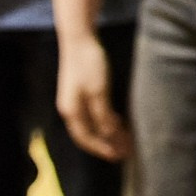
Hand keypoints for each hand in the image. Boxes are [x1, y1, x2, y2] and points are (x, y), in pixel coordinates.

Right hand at [56, 32, 131, 160]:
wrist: (79, 38)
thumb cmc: (89, 64)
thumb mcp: (99, 92)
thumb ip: (104, 116)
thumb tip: (111, 137)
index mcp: (71, 112)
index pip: (87, 139)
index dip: (103, 149)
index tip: (119, 156)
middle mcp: (70, 109)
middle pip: (88, 134)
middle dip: (106, 144)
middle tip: (125, 152)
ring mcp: (74, 100)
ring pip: (91, 124)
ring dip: (107, 133)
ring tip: (124, 139)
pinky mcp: (80, 91)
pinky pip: (92, 114)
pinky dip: (105, 121)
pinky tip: (117, 120)